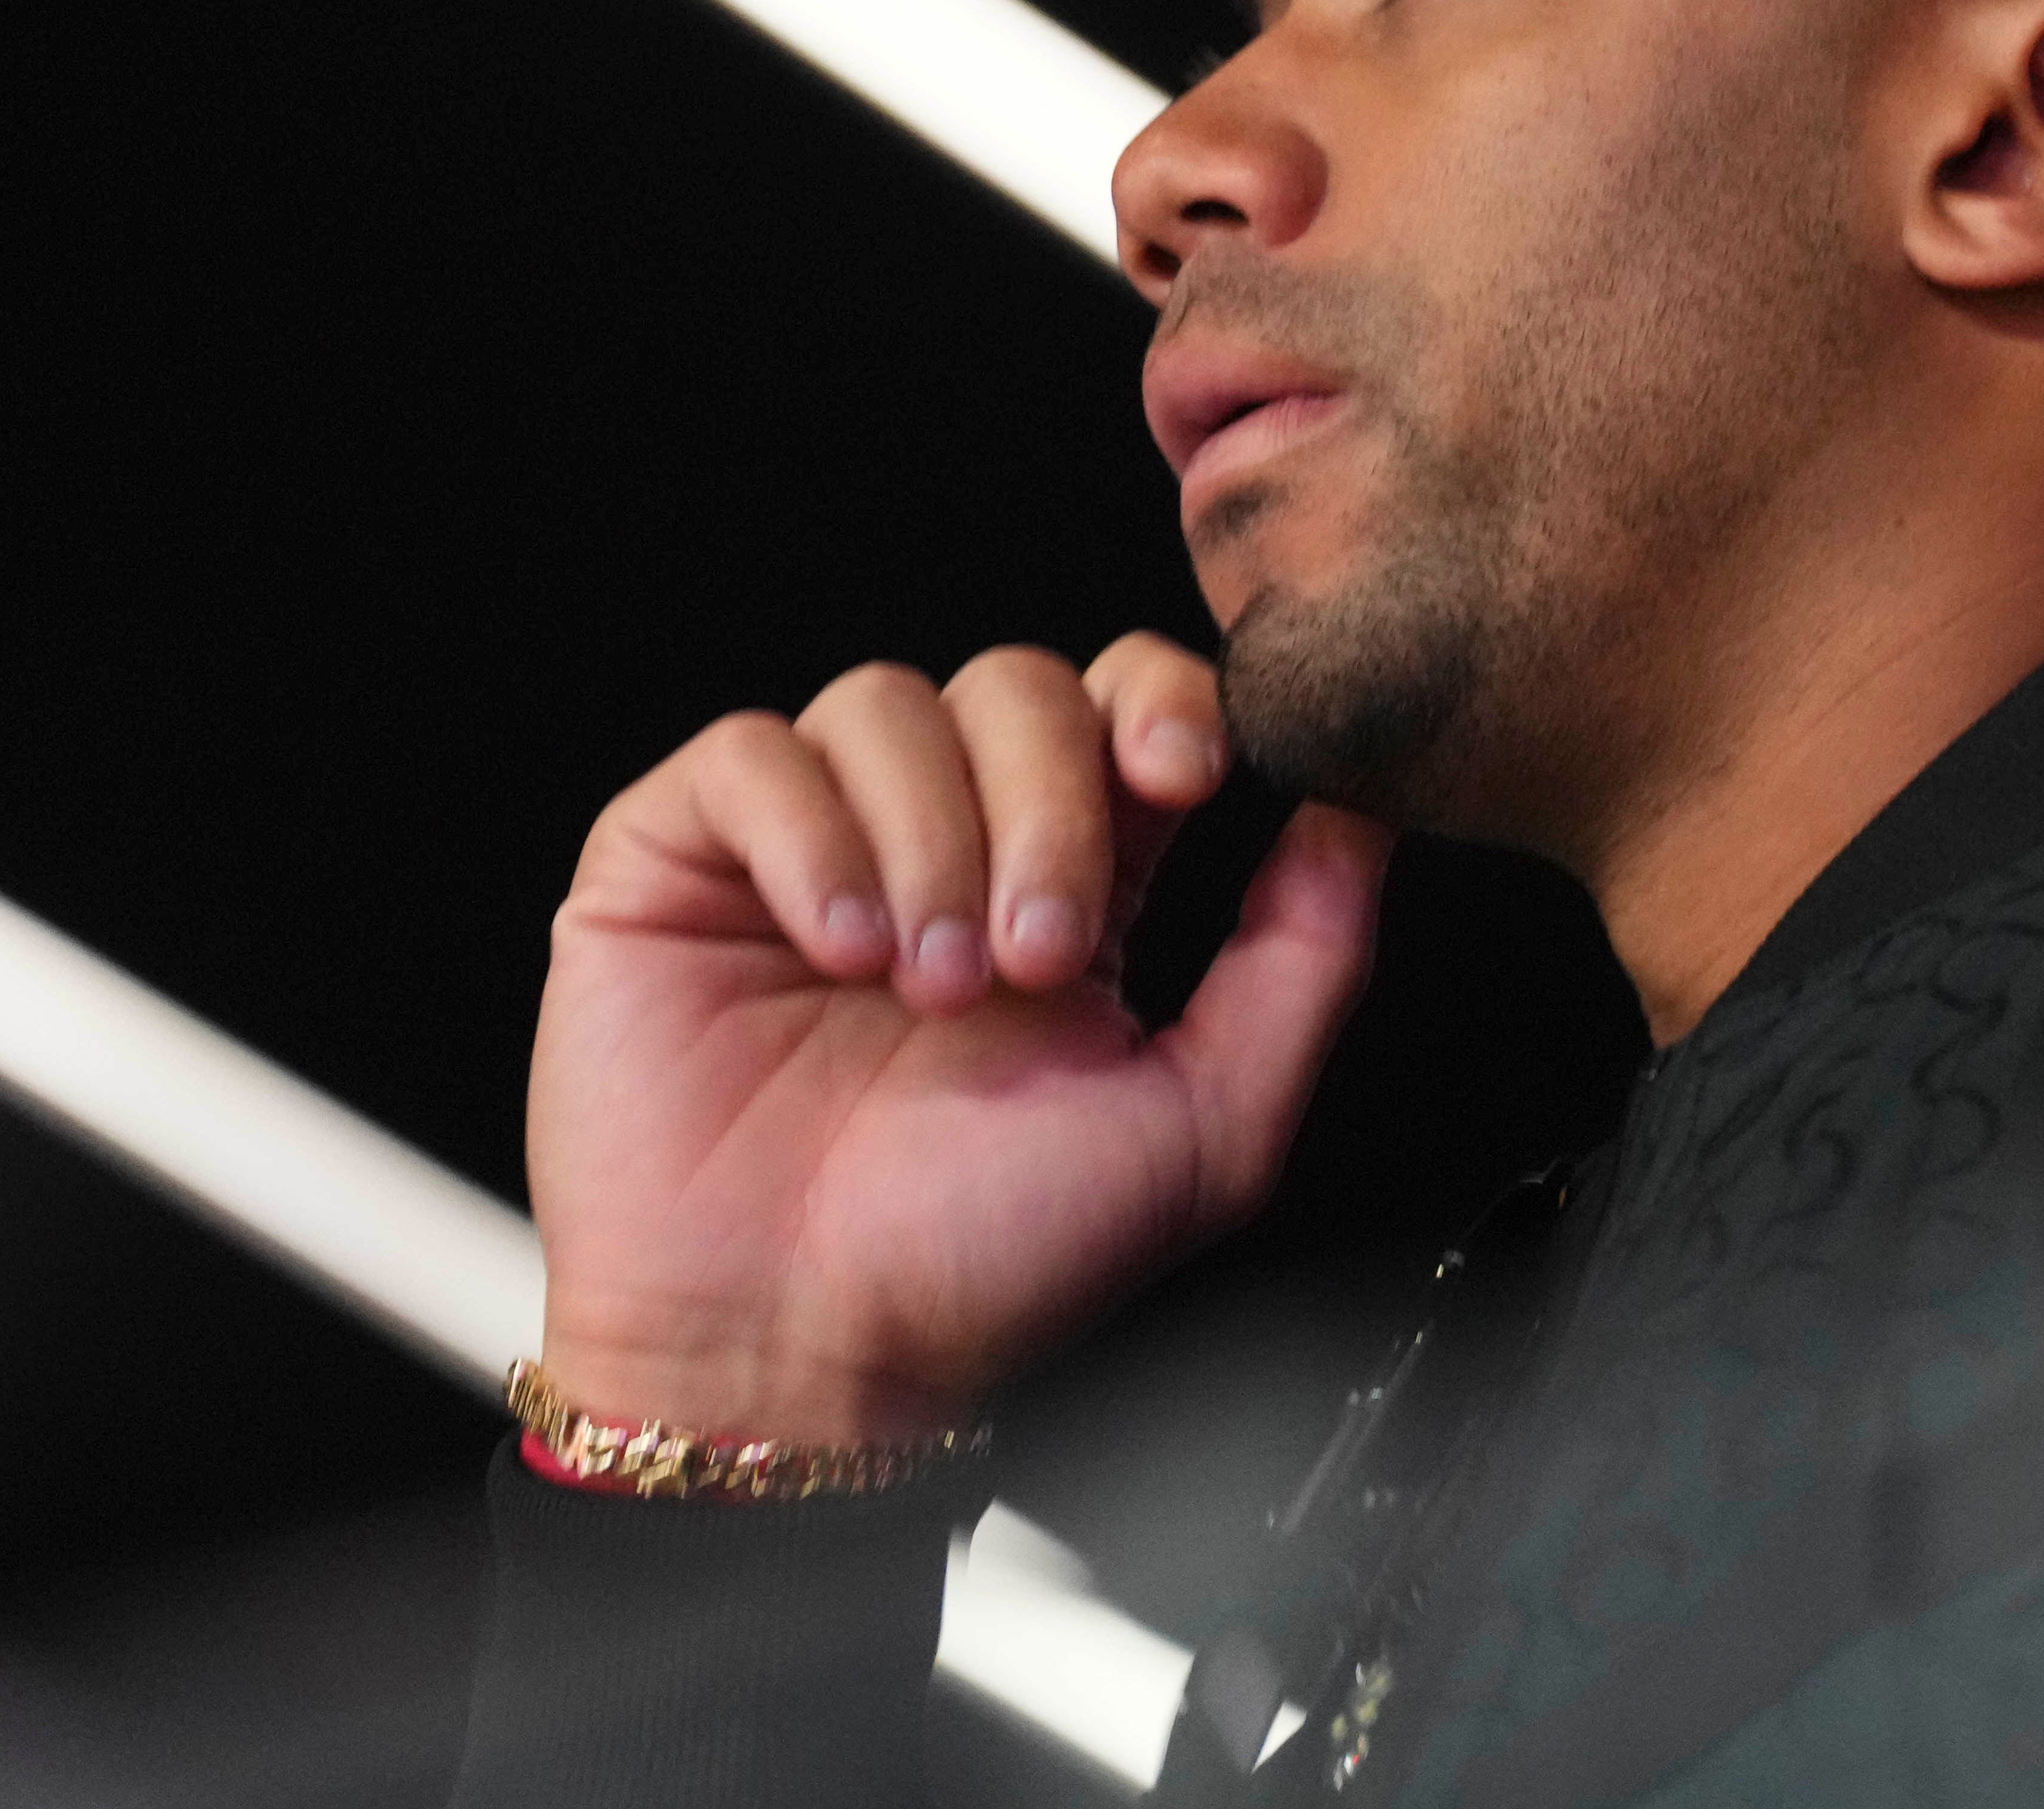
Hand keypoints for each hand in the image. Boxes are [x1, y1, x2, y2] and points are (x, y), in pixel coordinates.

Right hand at [525, 632, 1388, 1442]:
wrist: (796, 1358)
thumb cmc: (987, 1266)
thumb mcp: (1206, 1125)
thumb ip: (1303, 962)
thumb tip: (1364, 812)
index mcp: (1073, 885)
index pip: (1126, 703)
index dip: (1162, 700)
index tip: (1186, 773)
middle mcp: (944, 840)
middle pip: (1019, 685)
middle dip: (1049, 804)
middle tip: (1036, 959)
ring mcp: (809, 841)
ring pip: (885, 702)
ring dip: (929, 835)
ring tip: (926, 984)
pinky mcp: (680, 858)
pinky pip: (751, 754)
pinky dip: (809, 835)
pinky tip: (836, 947)